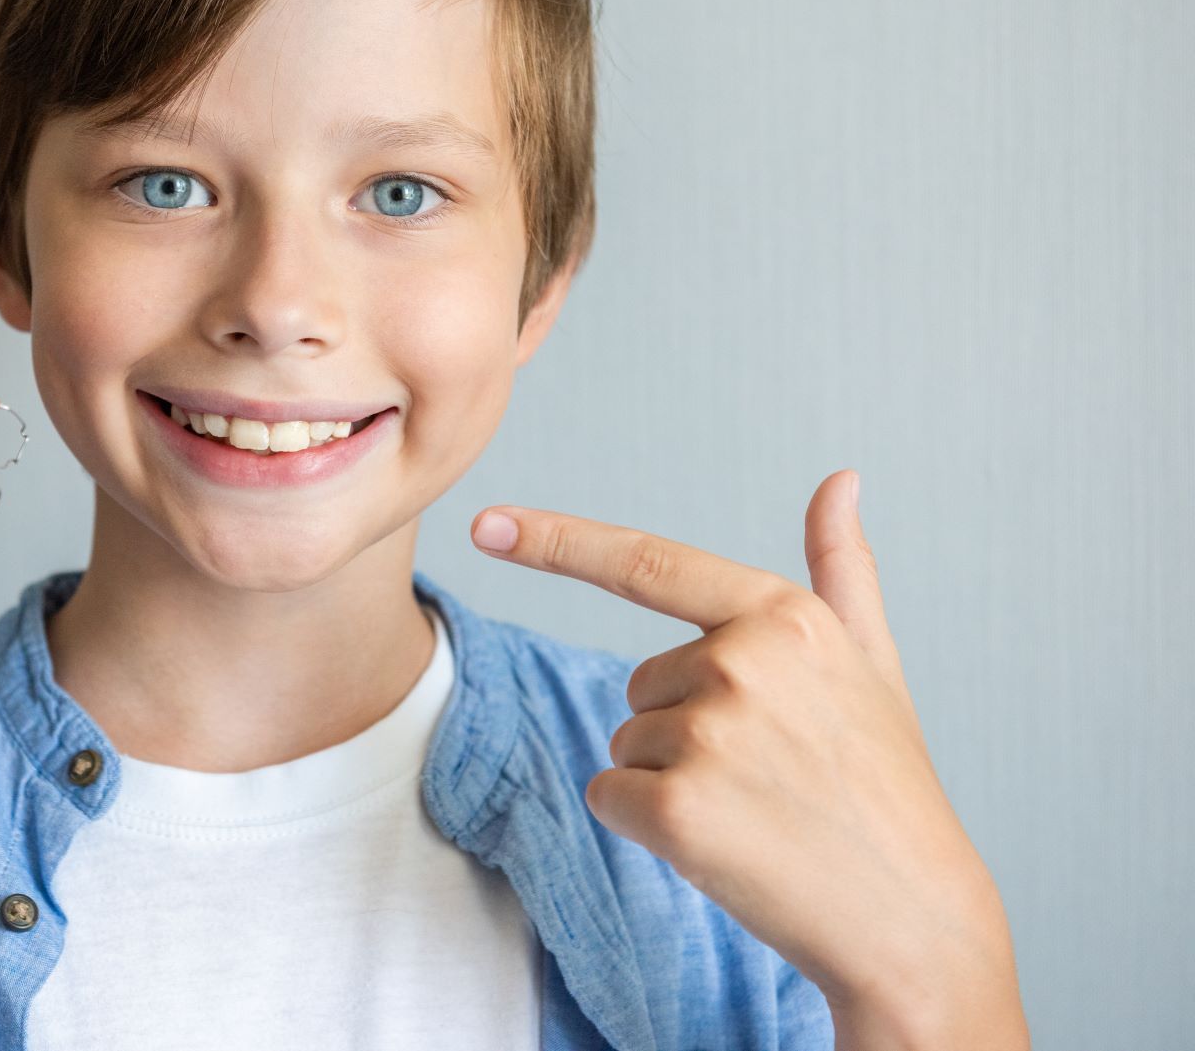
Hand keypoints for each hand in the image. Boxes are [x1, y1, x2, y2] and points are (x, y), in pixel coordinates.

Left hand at [469, 470, 1026, 1047]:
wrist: (913, 921)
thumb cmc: (885, 788)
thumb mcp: (872, 665)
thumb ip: (841, 569)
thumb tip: (840, 479)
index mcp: (785, 616)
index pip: (645, 562)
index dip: (556, 540)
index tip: (487, 522)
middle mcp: (743, 662)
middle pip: (641, 682)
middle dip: (684, 728)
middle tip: (769, 776)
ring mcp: (709, 734)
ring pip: (625, 742)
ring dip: (670, 782)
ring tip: (758, 811)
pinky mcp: (676, 808)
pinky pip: (608, 797)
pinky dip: (647, 826)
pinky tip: (725, 847)